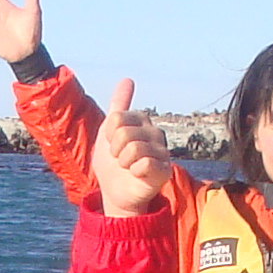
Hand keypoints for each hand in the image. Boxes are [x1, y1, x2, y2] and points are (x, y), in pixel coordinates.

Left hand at [93, 78, 174, 214]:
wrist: (115, 193)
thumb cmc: (112, 163)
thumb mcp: (108, 132)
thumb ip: (118, 105)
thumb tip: (128, 79)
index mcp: (141, 120)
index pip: (116, 118)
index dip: (108, 135)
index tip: (112, 144)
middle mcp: (155, 132)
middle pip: (123, 133)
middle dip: (115, 150)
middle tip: (121, 159)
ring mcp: (162, 151)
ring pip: (133, 149)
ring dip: (123, 162)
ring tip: (128, 167)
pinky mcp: (164, 170)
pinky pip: (144, 164)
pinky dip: (134, 172)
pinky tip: (138, 175)